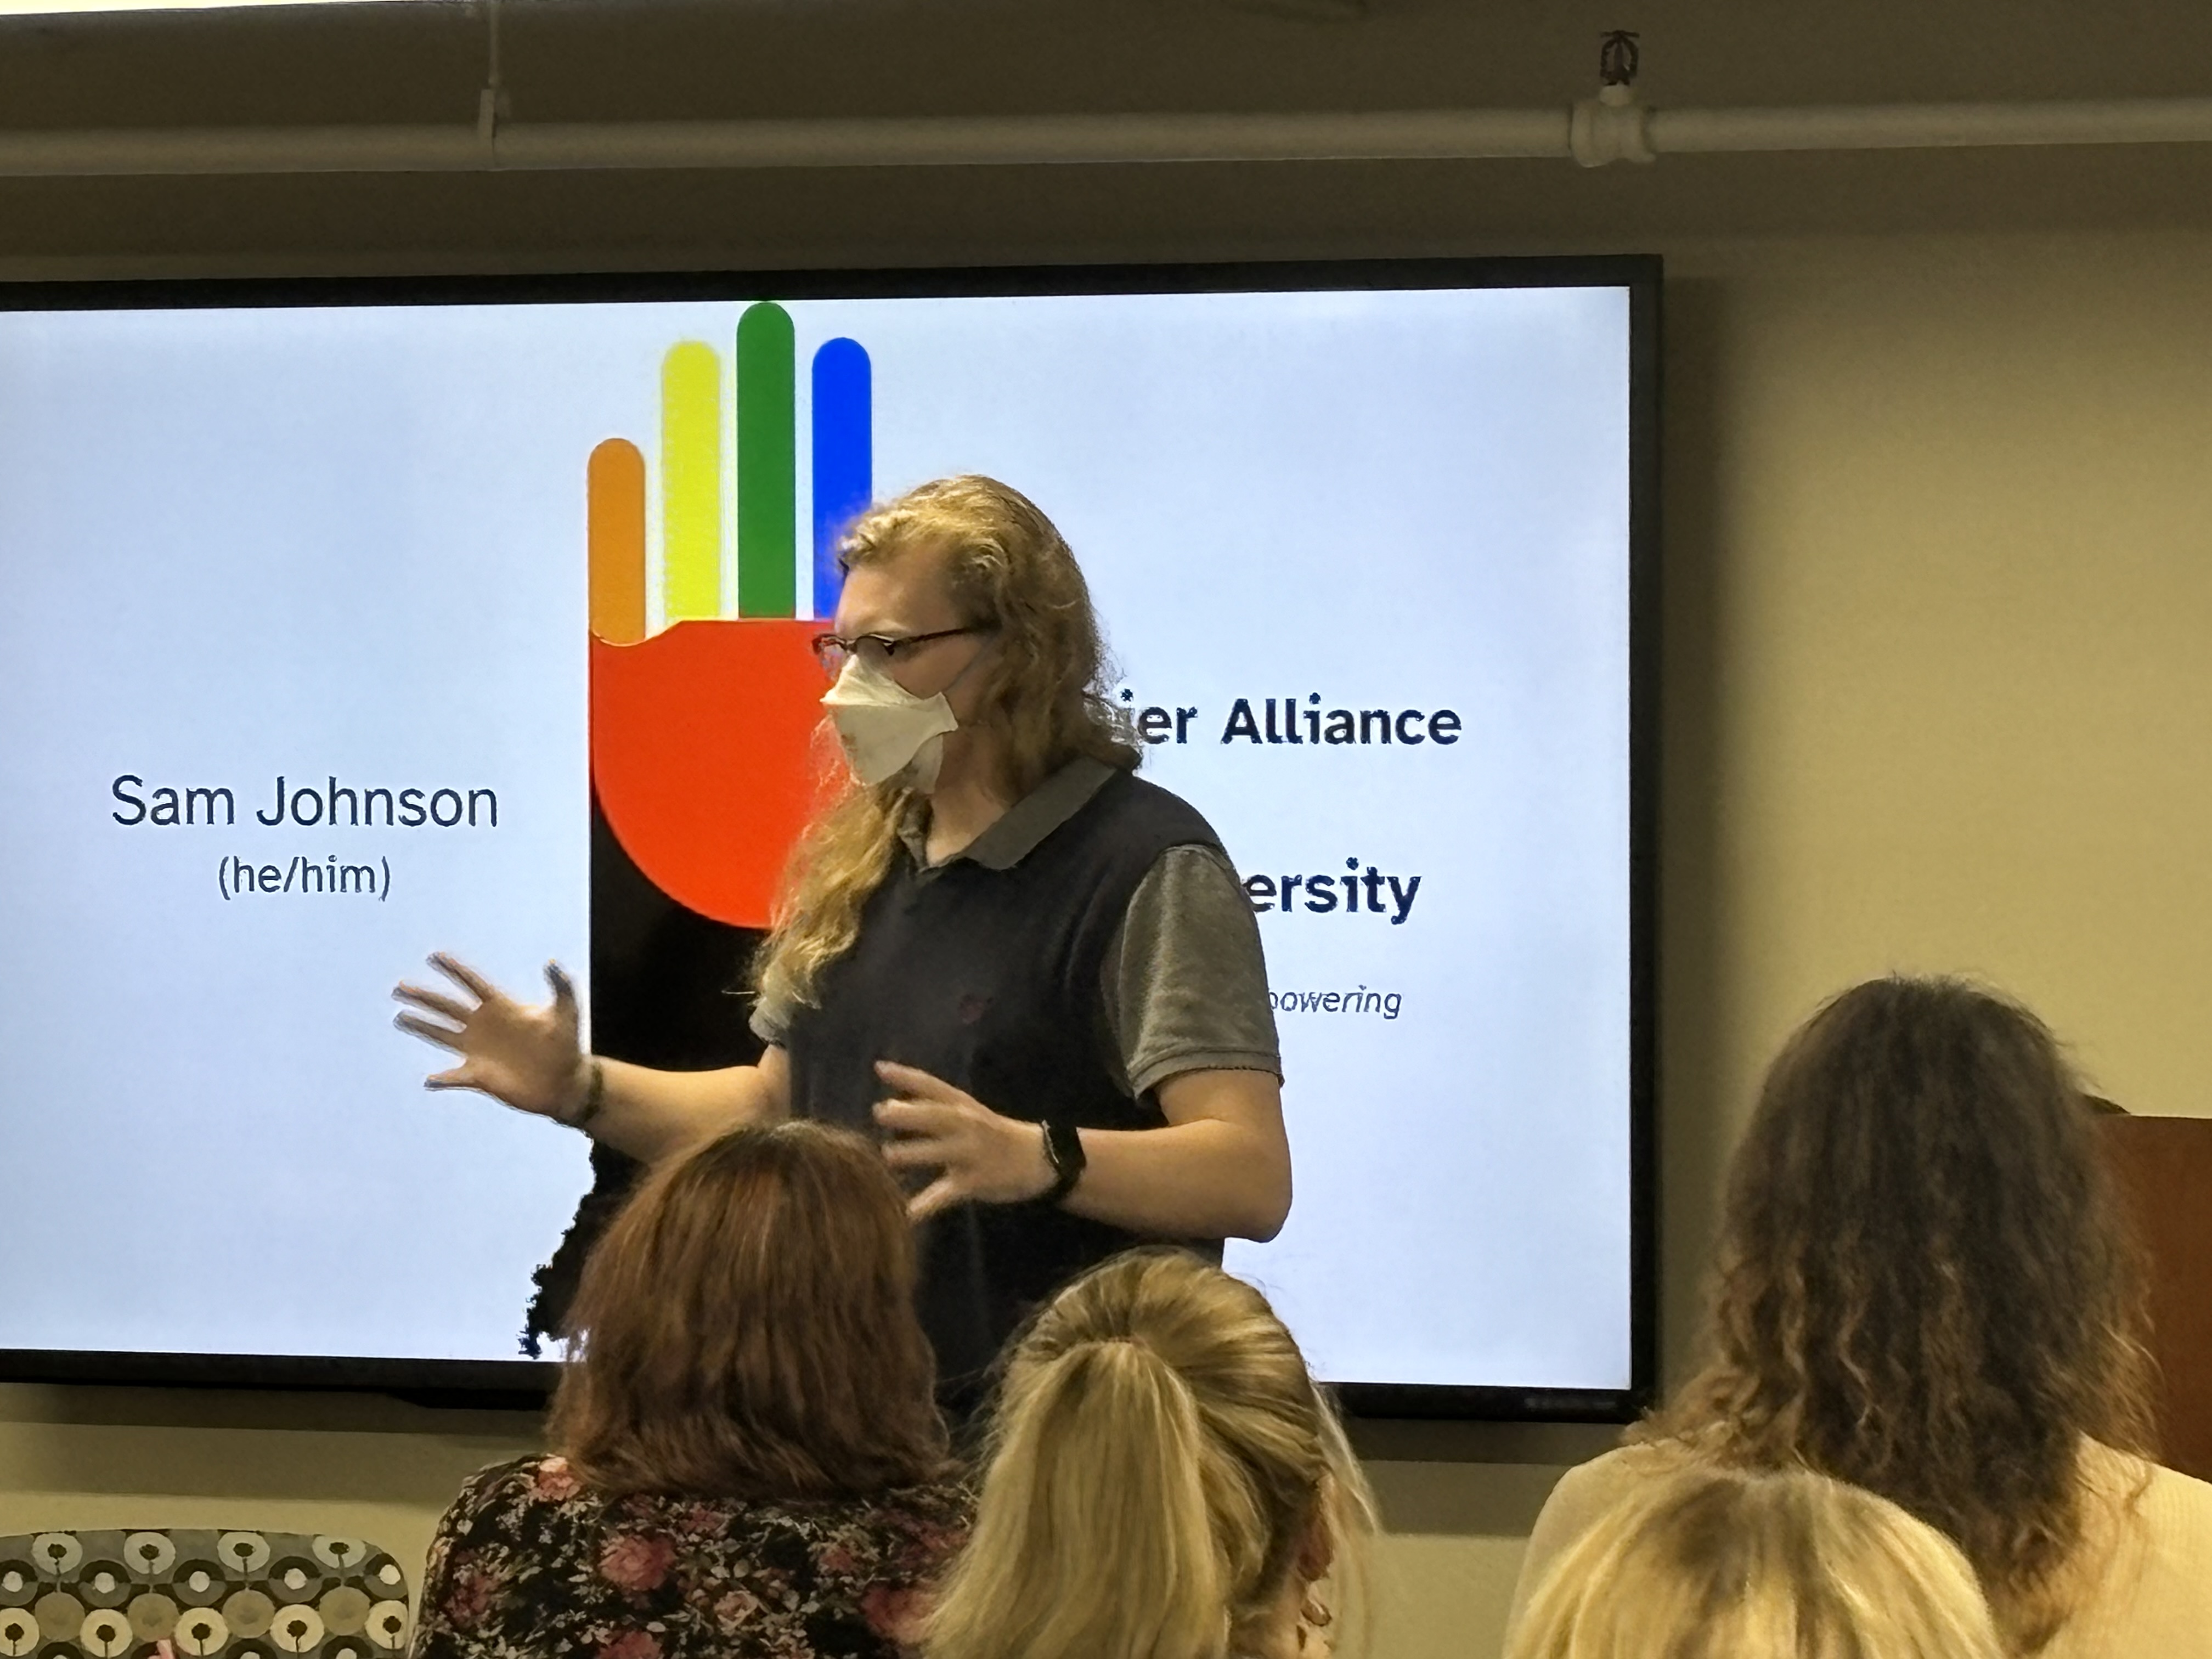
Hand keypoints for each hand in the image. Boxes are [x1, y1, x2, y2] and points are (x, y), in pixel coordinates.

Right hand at [392, 954, 587, 1119]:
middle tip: (399, 987)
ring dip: (421, 1027)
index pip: (472, 983)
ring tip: (400, 1017)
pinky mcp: (479, 1076)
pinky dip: (443, 1079)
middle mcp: (484, 1025)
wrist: (565, 1081)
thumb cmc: (568, 1045)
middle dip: (424, 997)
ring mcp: (478, 1050)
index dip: (454, 970)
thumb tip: (552, 963)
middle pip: (447, 1007)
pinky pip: (455, 1076)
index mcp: (502, 1006)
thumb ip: (562, 986)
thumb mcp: (567, 1012)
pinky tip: (430, 1080)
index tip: (435, 956)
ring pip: (442, 1035)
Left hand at [873, 1061, 1054, 1220]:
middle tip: (879, 1112)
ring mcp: (972, 1154)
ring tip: (887, 1155)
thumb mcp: (968, 1114)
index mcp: (964, 1106)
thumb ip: (932, 1109)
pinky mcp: (974, 1182)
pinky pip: (947, 1194)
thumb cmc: (994, 1134)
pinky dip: (926, 1205)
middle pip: (937, 1116)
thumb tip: (888, 1104)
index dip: (907, 1076)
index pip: (933, 1086)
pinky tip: (906, 1213)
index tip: (880, 1068)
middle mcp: (968, 1125)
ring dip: (913, 1153)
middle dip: (909, 1114)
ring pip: (941, 1151)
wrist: (1040, 1159)